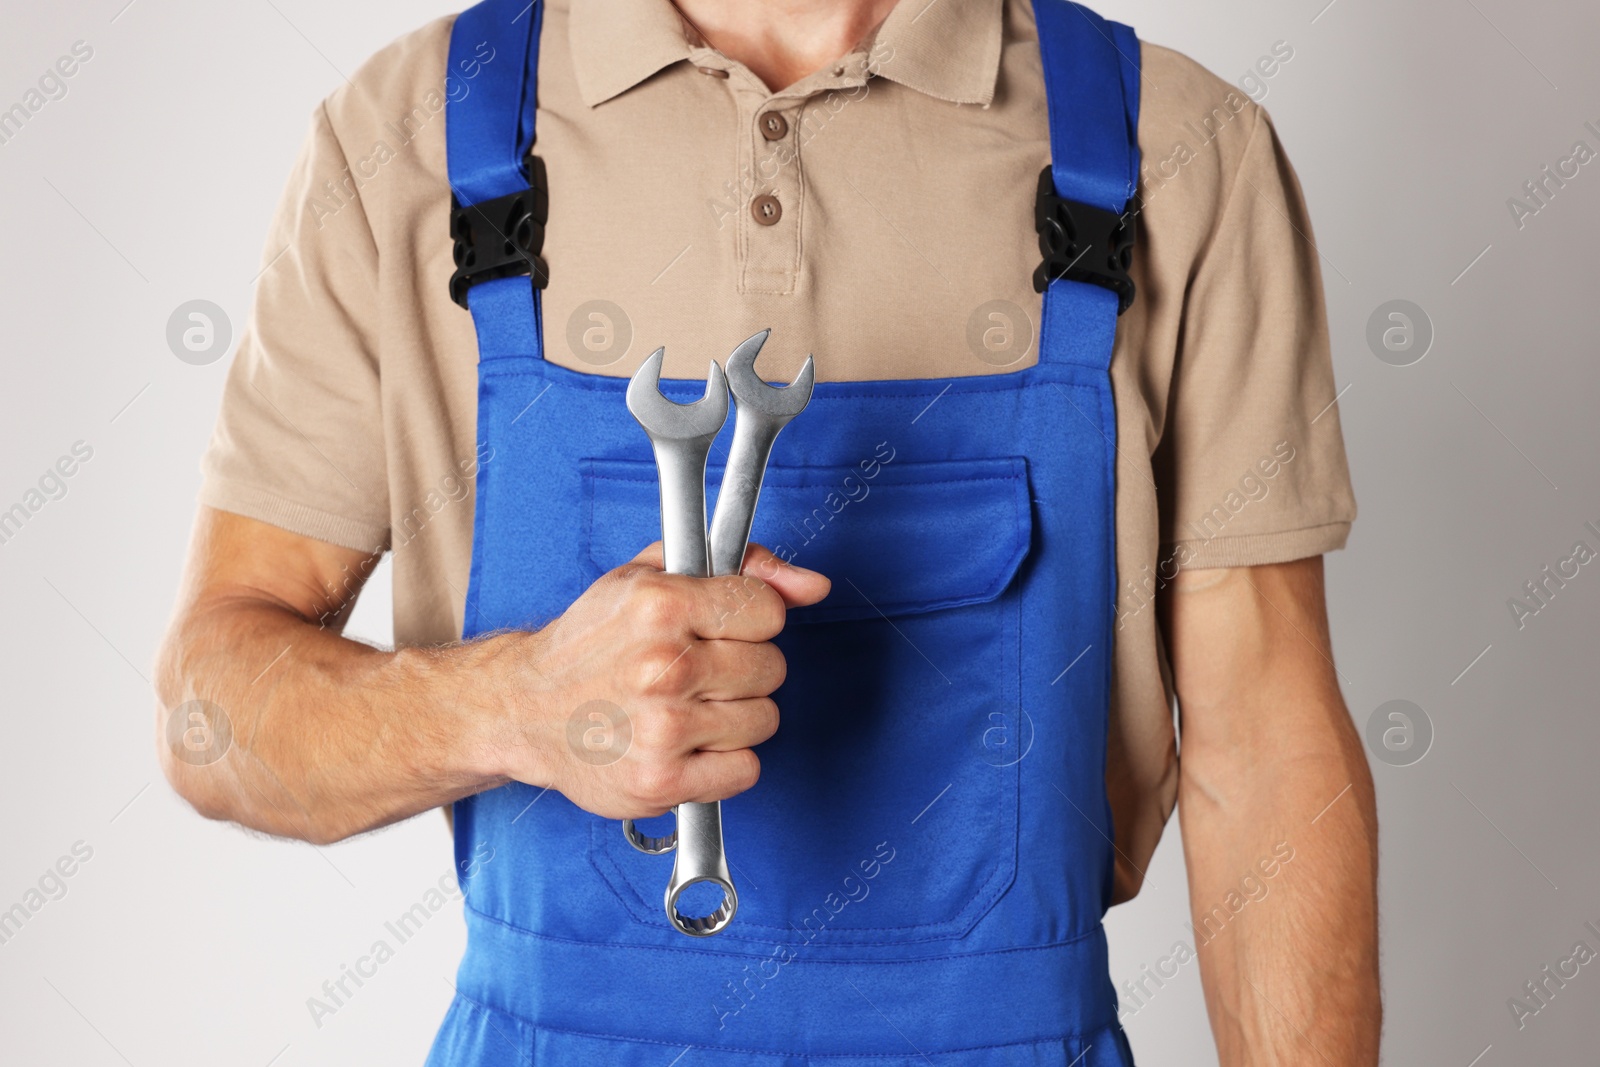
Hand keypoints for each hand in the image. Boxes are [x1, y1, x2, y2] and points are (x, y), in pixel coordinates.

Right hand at [483, 543, 829, 818]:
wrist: (525, 708)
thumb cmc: (590, 642)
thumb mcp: (653, 576)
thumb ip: (744, 568)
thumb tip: (812, 586)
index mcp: (661, 604)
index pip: (767, 612)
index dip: (749, 620)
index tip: (719, 629)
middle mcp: (663, 666)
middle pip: (771, 667)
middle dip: (742, 668)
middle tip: (695, 671)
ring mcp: (663, 728)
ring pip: (764, 719)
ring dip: (734, 716)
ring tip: (686, 707)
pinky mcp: (661, 780)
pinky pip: (745, 769)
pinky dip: (724, 761)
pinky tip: (686, 743)